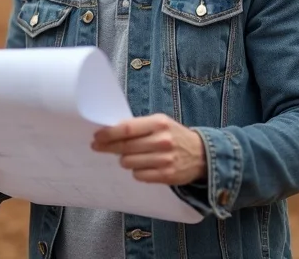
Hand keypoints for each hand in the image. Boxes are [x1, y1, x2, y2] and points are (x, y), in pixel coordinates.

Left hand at [91, 113, 206, 184]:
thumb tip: (111, 130)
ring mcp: (165, 159)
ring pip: (129, 162)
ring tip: (131, 156)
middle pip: (125, 147)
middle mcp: (162, 141)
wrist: (202, 155)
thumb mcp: (160, 123)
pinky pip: (139, 175)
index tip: (96, 136)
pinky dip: (137, 171)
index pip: (127, 129)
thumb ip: (139, 126)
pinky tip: (143, 166)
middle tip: (98, 146)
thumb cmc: (174, 136)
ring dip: (125, 160)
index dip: (109, 134)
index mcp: (159, 123)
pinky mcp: (167, 176)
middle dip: (108, 147)